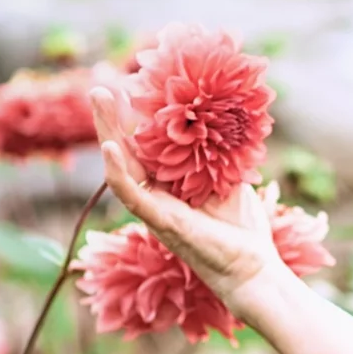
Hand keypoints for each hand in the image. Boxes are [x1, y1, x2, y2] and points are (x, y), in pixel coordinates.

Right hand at [89, 86, 289, 312]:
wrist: (252, 268)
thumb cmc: (241, 230)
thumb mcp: (229, 180)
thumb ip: (218, 155)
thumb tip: (220, 121)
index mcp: (169, 184)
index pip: (145, 146)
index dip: (136, 119)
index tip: (133, 86)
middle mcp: (155, 195)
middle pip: (126, 151)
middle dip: (112, 119)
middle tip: (100, 86)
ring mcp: (154, 209)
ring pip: (121, 168)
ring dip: (108, 132)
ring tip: (100, 100)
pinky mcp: (160, 223)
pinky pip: (132, 195)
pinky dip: (118, 173)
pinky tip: (110, 148)